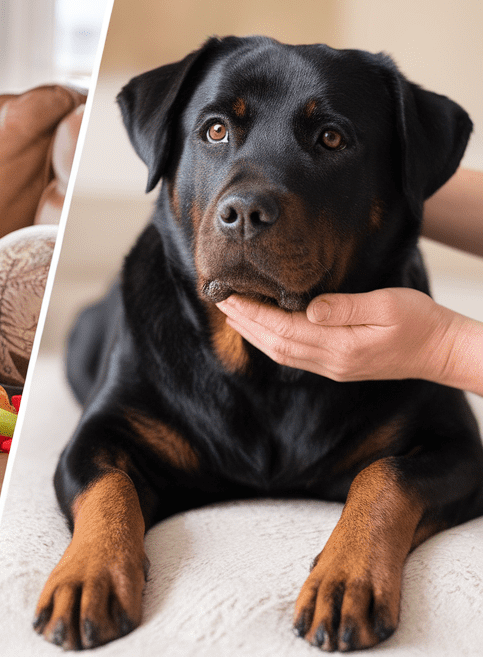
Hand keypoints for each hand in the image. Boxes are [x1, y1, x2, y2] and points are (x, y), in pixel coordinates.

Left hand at [216, 289, 482, 393]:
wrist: (443, 351)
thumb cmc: (421, 322)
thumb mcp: (387, 305)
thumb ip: (346, 307)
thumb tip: (309, 308)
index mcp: (341, 346)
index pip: (283, 329)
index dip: (252, 313)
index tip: (229, 296)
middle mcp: (331, 362)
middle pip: (274, 343)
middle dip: (245, 322)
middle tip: (220, 300)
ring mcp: (333, 368)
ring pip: (281, 353)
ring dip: (254, 333)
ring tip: (233, 313)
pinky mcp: (338, 367)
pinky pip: (294, 357)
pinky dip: (271, 341)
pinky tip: (263, 329)